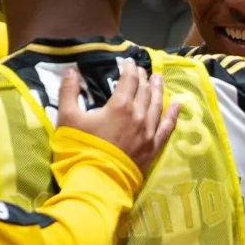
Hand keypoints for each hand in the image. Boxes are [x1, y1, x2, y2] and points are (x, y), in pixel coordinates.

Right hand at [57, 63, 179, 169]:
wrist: (97, 181)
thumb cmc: (80, 148)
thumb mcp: (68, 118)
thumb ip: (68, 92)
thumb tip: (71, 70)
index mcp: (120, 105)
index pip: (129, 80)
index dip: (129, 69)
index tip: (129, 62)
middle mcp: (139, 115)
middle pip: (145, 91)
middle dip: (143, 78)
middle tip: (143, 70)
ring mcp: (149, 131)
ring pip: (157, 105)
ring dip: (158, 90)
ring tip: (158, 79)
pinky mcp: (153, 147)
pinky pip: (167, 127)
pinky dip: (173, 114)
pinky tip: (177, 105)